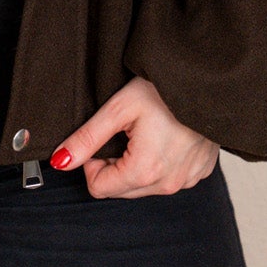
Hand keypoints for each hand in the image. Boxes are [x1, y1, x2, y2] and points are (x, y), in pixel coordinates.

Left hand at [47, 76, 219, 198]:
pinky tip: (167, 137)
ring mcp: (188, 180)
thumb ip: (87, 138)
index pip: (99, 188)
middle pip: (121, 190)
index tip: (104, 136)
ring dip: (138, 165)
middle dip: (115, 164)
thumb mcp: (118, 107)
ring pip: (145, 186)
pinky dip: (162, 163)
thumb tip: (59, 162)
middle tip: (125, 130)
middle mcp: (169, 184)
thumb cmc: (162, 87)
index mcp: (145, 171)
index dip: (93, 161)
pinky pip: (170, 178)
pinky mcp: (201, 172)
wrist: (207, 77)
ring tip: (148, 131)